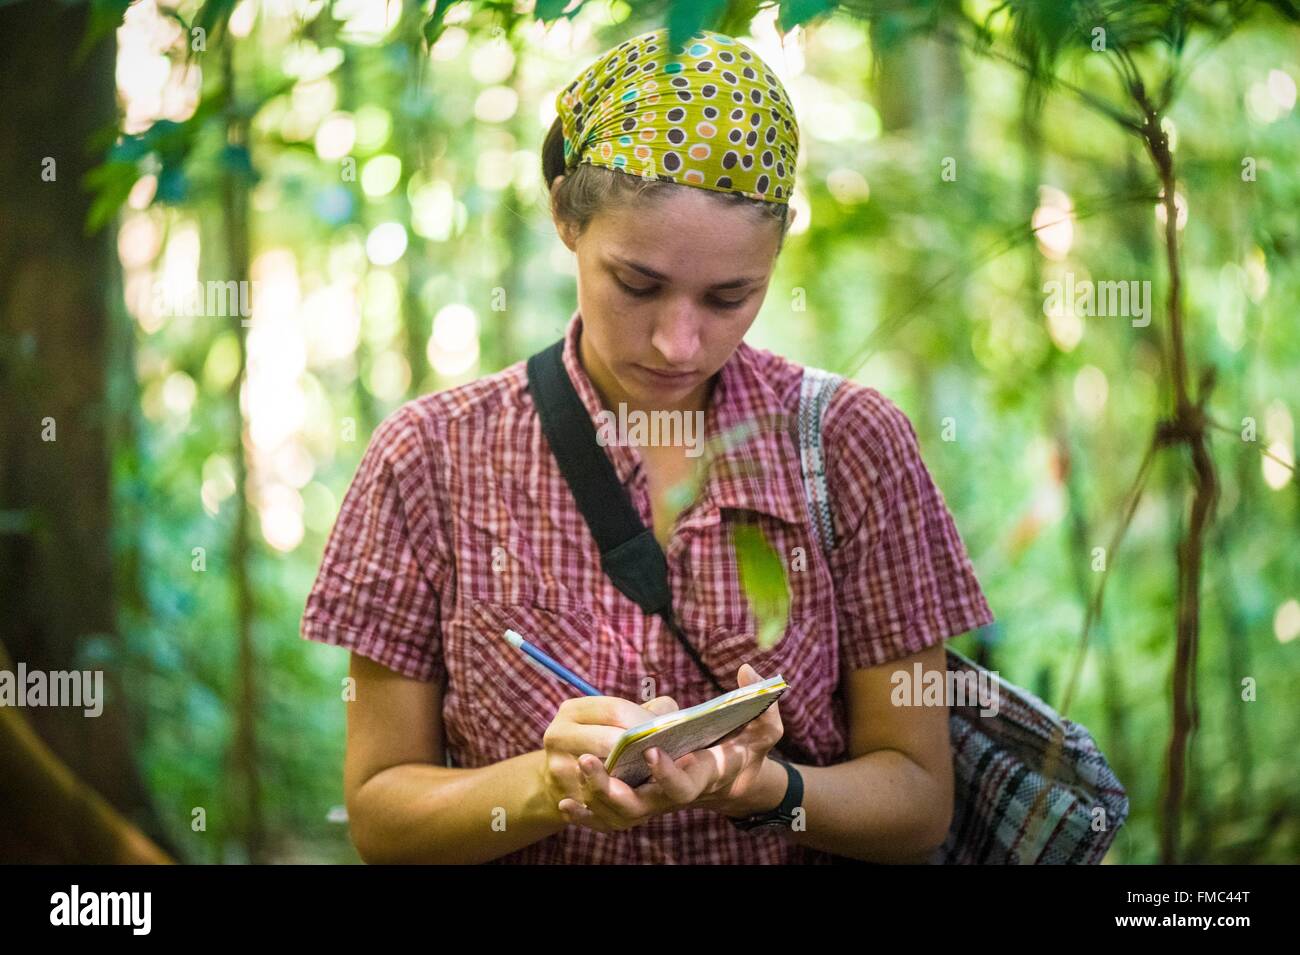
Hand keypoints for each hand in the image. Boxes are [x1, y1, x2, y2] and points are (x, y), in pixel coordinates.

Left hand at [558, 664, 784, 832]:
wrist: (727, 782)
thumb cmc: (740, 753)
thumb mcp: (761, 733)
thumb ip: (763, 708)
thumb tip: (748, 672)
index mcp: (698, 779)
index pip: (681, 785)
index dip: (666, 773)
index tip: (651, 751)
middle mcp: (670, 798)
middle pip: (638, 806)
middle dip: (611, 788)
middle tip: (588, 762)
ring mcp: (652, 804)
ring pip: (618, 813)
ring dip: (593, 795)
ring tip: (575, 767)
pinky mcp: (637, 805)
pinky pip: (608, 819)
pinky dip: (587, 816)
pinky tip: (566, 804)